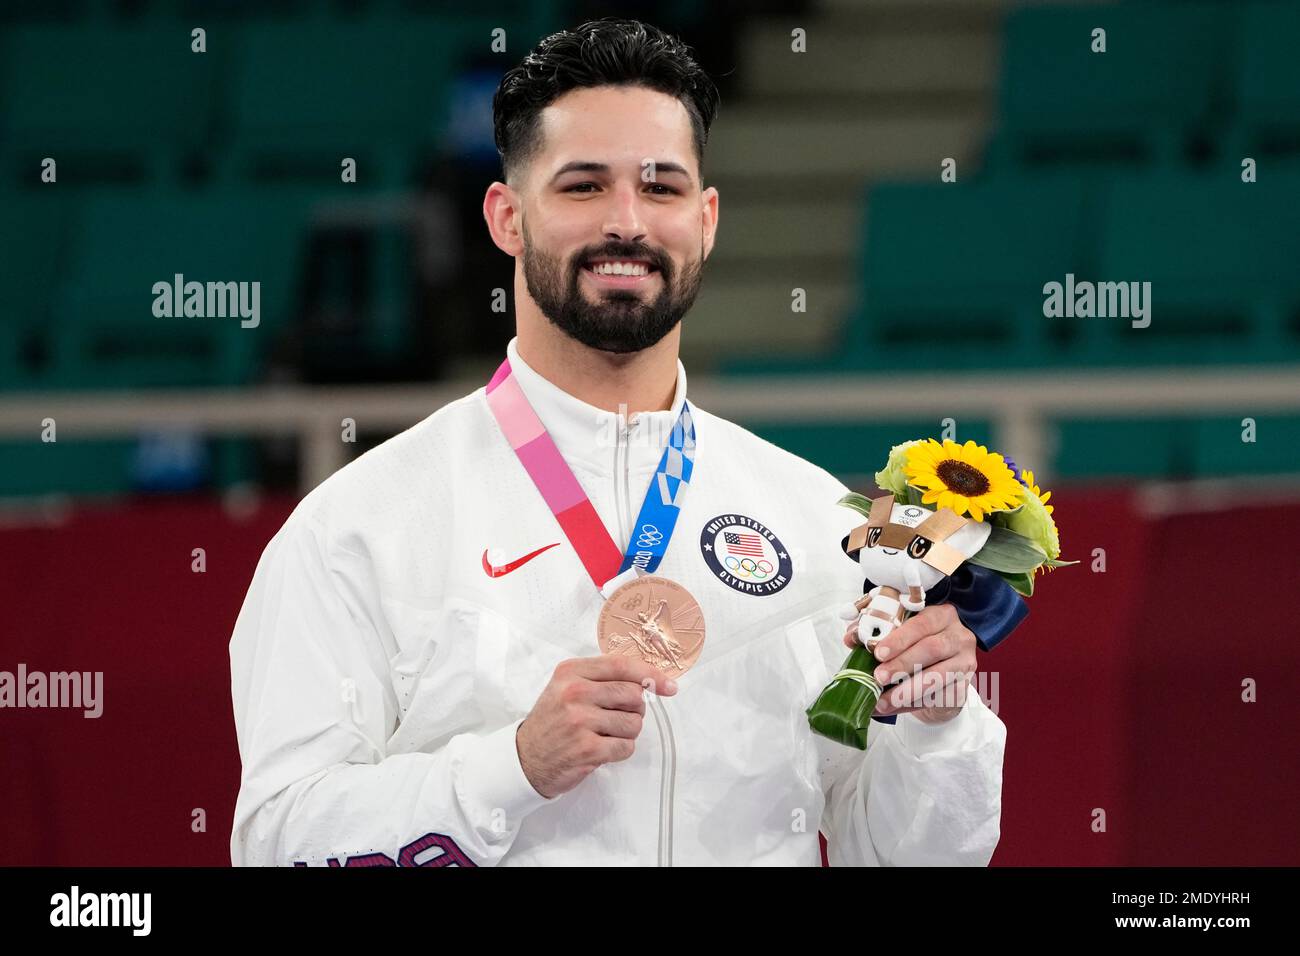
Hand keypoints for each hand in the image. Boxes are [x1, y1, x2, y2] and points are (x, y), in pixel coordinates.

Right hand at [516, 655, 677, 798]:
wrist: (525, 758)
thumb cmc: (553, 721)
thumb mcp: (566, 687)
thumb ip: (602, 678)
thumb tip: (651, 681)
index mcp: (571, 672)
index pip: (621, 665)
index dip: (650, 675)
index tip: (668, 686)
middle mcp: (574, 692)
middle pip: (633, 694)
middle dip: (635, 708)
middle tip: (617, 717)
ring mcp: (580, 721)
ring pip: (634, 722)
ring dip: (627, 731)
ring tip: (605, 734)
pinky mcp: (587, 748)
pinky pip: (626, 746)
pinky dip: (620, 749)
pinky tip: (602, 748)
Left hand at [865, 604, 976, 723]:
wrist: (942, 675)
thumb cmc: (916, 648)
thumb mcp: (899, 635)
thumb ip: (876, 633)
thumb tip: (850, 637)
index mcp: (941, 616)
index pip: (922, 623)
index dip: (900, 638)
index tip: (878, 652)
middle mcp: (958, 636)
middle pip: (931, 649)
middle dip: (902, 664)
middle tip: (878, 677)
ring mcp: (965, 662)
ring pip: (938, 676)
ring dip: (907, 690)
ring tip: (884, 700)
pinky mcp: (965, 687)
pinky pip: (940, 697)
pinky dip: (913, 704)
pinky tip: (894, 708)